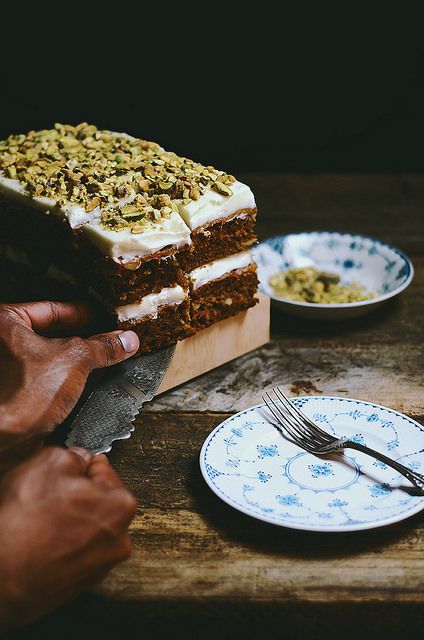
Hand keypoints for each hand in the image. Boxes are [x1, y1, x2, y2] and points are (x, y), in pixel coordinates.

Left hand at [0, 301, 138, 466]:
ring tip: (103, 359)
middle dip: (84, 338)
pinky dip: (65, 379)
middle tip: (109, 338)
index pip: (53, 309)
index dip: (84, 313)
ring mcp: (6, 370)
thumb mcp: (74, 360)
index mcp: (4, 322)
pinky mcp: (13, 393)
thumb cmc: (19, 396)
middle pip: (51, 333)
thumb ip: (102, 346)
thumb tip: (125, 340)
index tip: (105, 316)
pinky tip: (86, 383)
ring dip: (76, 360)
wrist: (4, 440)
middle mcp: (1, 343)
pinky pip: (44, 378)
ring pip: (49, 357)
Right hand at [0, 446, 136, 631]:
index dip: (78, 466)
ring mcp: (101, 564)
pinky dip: (60, 543)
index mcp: (121, 504)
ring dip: (67, 520)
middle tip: (46, 497)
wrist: (1, 578)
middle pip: (96, 499)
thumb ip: (73, 455)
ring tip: (40, 521)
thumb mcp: (49, 463)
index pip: (102, 468)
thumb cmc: (25, 524)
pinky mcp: (80, 582)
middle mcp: (120, 538)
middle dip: (74, 494)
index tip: (62, 473)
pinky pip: (72, 550)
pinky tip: (39, 541)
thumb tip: (79, 458)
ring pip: (83, 525)